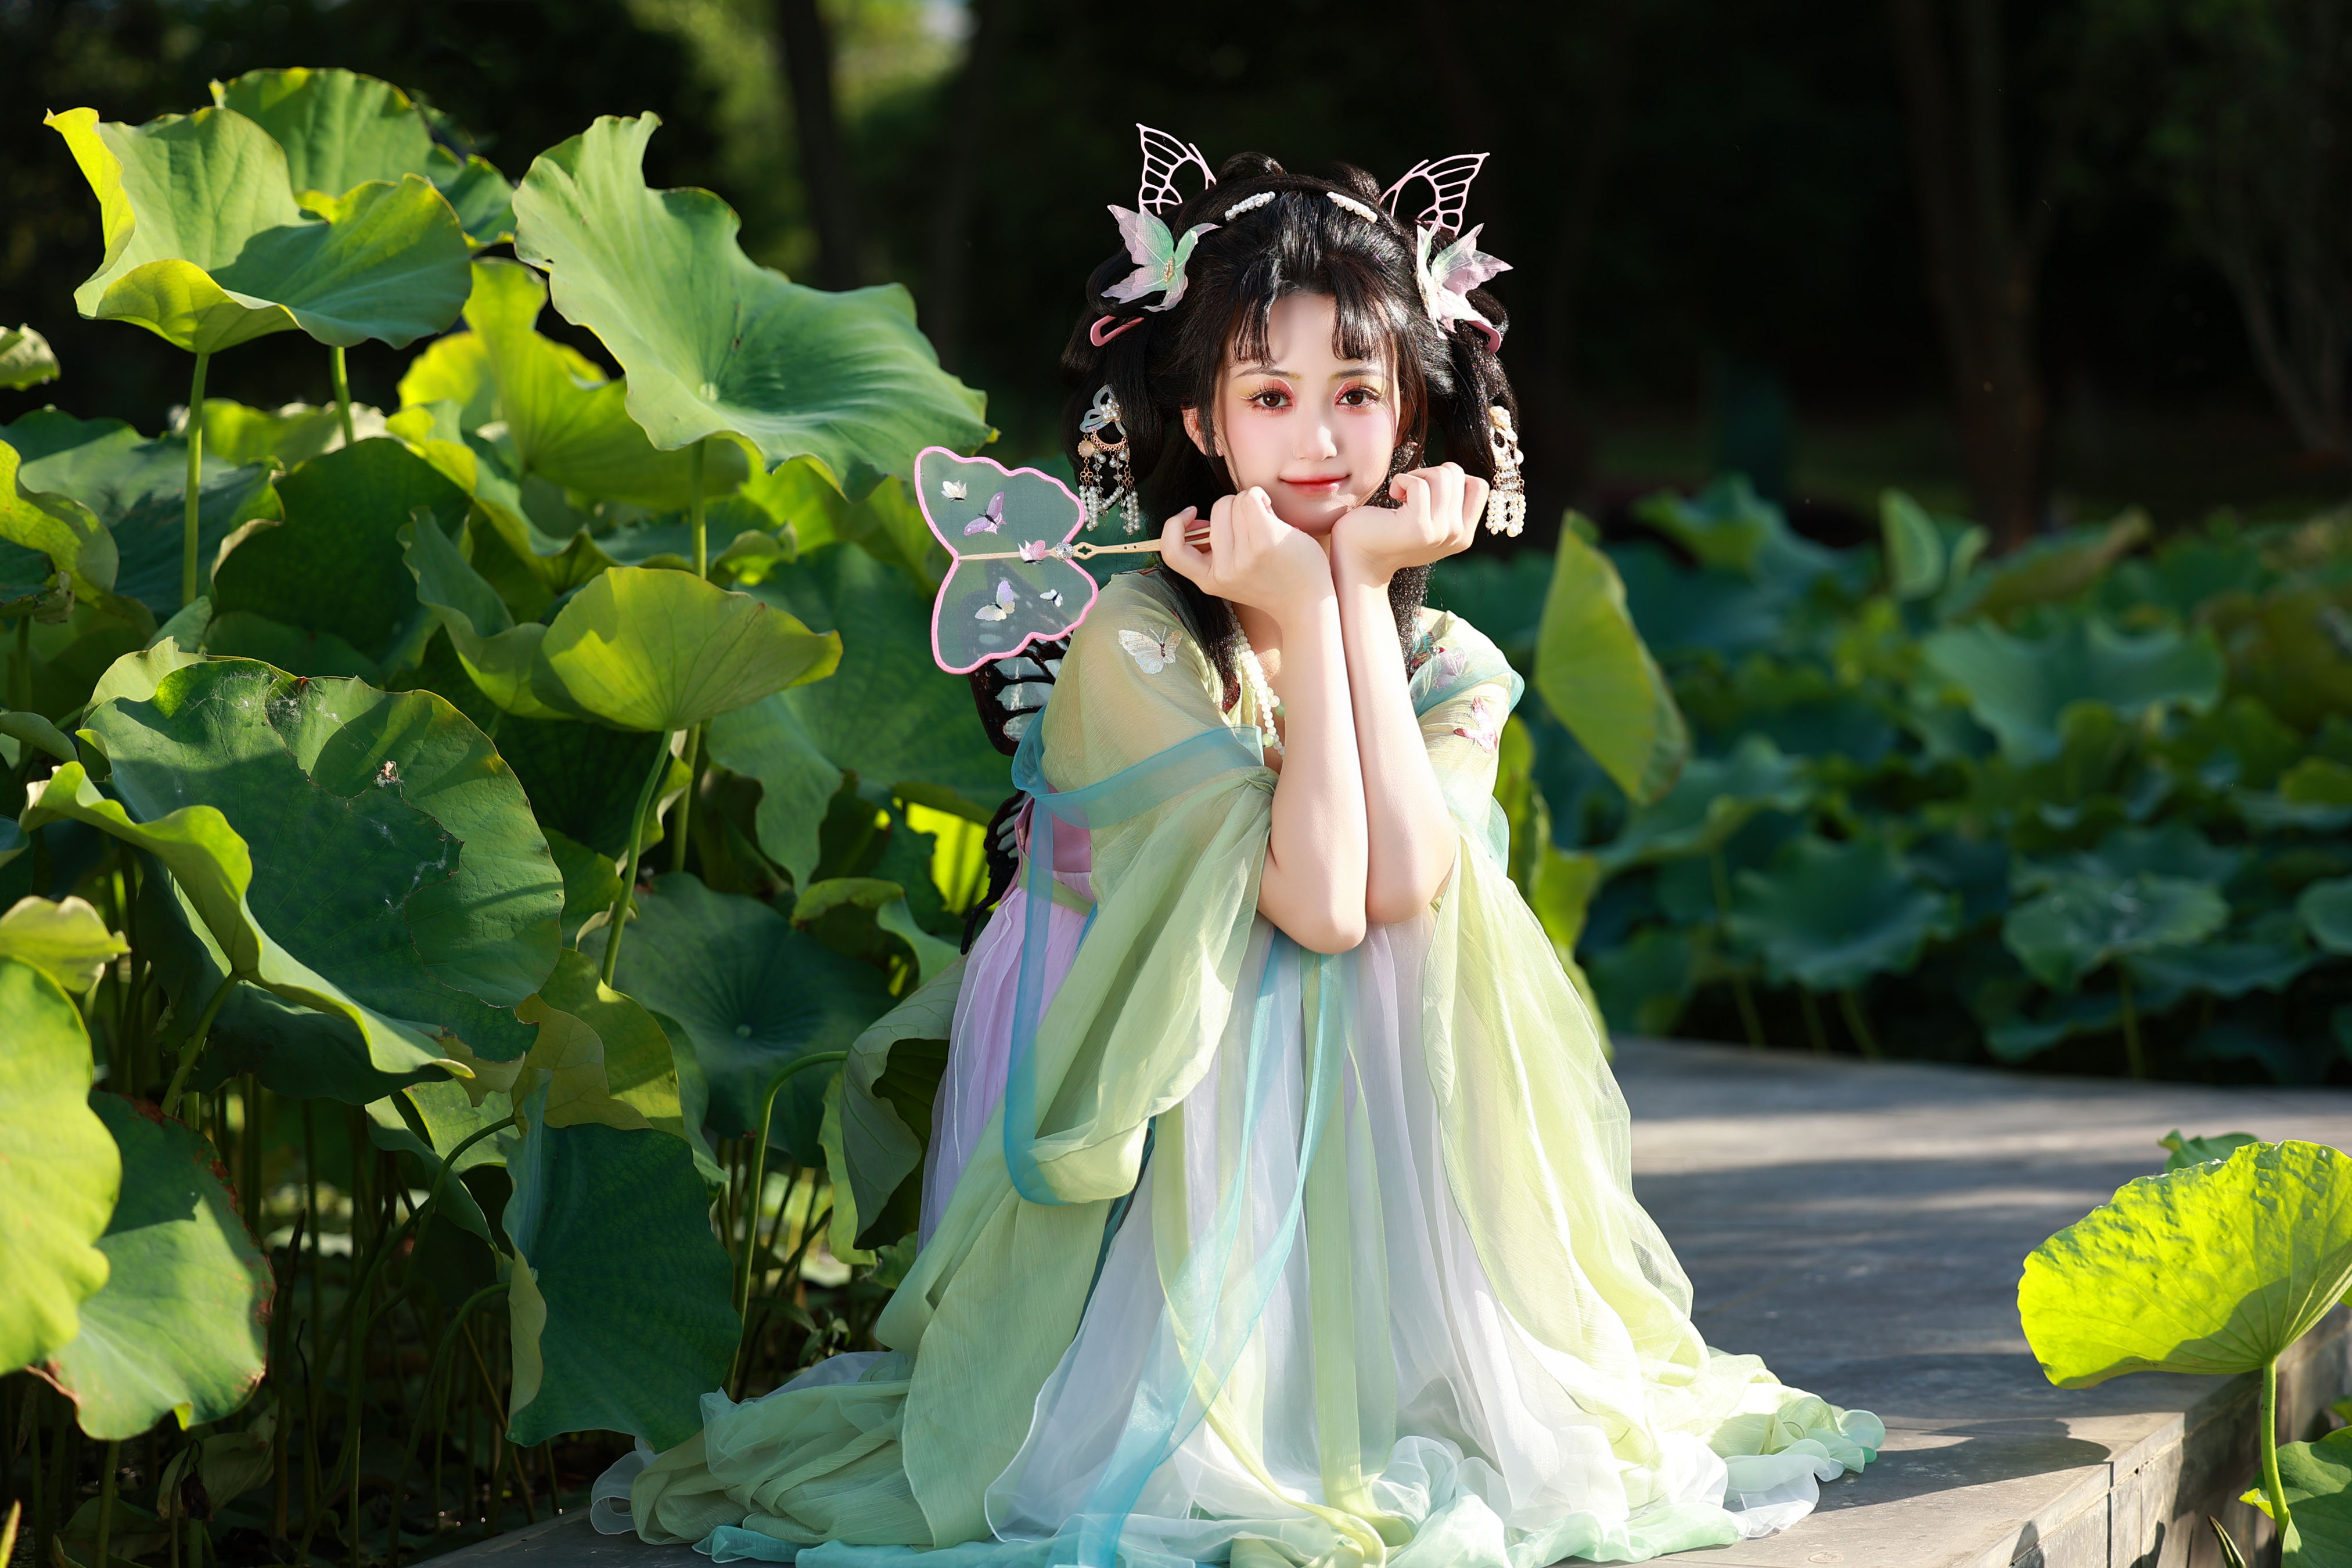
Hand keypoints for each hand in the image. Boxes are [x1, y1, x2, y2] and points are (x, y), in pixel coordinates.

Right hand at [1158, 489, 1334, 621]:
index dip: (1174, 526)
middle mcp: (1222, 571)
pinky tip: (1270, 509)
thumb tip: (1198, 519)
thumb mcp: (1233, 575)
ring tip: (1265, 520)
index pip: (1172, 551)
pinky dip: (1260, 496)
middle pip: (1216, 510)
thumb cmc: (1275, 581)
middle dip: (1233, 507)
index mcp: (1209, 581)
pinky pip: (1251, 498)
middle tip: (1250, 522)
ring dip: (1250, 502)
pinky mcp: (1264, 542)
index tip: (1193, 515)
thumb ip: (1214, 551)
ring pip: (1234, 502)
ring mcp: (1243, 557)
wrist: (1308, 604)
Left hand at [1331, 463, 1488, 584]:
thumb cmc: (1388, 532)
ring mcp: (1440, 533)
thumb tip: (1456, 473)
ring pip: (1442, 476)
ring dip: (1416, 475)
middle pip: (1458, 475)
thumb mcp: (1427, 520)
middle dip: (1430, 472)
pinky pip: (1418, 484)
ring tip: (1401, 493)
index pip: (1480, 487)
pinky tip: (1392, 495)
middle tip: (1410, 491)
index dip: (1453, 477)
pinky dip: (1401, 480)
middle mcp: (1457, 536)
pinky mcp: (1419, 527)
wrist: (1359, 557)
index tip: (1430, 490)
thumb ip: (1448, 504)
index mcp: (1463, 535)